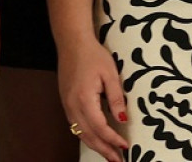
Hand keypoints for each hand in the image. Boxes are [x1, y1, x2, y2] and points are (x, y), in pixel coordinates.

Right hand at [58, 37, 129, 161]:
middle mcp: (72, 104)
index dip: (113, 139)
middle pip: (87, 134)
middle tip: (118, 160)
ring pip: (79, 131)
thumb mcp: (110, 74)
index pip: (100, 126)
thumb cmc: (92, 55)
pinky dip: (85, 135)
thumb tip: (123, 121)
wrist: (71, 42)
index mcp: (84, 98)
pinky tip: (94, 139)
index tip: (126, 146)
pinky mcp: (65, 101)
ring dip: (94, 145)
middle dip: (104, 149)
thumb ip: (117, 99)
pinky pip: (74, 124)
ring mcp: (66, 103)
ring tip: (108, 155)